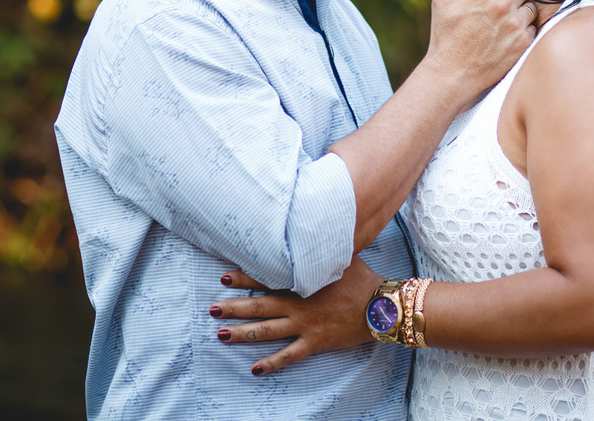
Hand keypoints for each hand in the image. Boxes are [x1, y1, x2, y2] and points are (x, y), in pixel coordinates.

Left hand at [210, 256, 382, 375]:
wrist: (382, 305)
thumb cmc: (362, 277)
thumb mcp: (341, 253)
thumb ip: (321, 246)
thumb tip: (311, 226)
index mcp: (303, 280)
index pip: (267, 277)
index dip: (244, 277)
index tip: (224, 277)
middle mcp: (299, 303)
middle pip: (260, 306)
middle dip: (233, 307)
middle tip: (211, 308)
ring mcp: (305, 324)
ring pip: (268, 331)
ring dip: (243, 333)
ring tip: (221, 335)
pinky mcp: (315, 342)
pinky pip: (289, 355)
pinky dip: (272, 363)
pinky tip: (255, 368)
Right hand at [426, 0, 536, 95]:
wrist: (452, 74)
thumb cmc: (444, 37)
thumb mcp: (441, 2)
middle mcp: (503, 5)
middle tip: (498, 9)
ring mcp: (516, 25)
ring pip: (530, 8)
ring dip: (520, 12)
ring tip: (504, 24)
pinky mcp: (523, 43)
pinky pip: (533, 28)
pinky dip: (523, 31)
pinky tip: (508, 38)